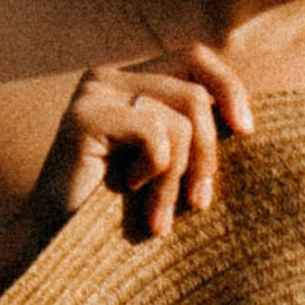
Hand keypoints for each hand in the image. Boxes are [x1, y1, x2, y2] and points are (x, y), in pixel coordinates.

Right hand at [28, 45, 255, 243]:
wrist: (56, 247)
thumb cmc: (116, 212)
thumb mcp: (166, 164)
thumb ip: (192, 131)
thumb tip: (245, 119)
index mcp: (129, 79)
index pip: (195, 57)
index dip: (229, 87)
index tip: (248, 131)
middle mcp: (108, 76)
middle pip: (194, 93)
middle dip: (208, 153)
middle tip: (199, 202)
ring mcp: (93, 92)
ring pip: (178, 120)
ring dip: (178, 177)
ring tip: (160, 215)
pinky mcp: (85, 116)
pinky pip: (155, 134)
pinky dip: (155, 171)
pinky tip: (129, 190)